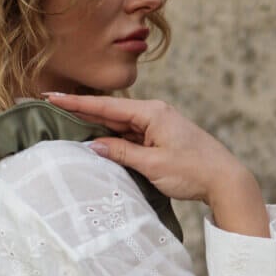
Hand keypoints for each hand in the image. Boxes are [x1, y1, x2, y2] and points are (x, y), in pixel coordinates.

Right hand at [43, 93, 270, 237]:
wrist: (225, 179)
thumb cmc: (192, 171)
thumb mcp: (152, 164)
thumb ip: (121, 153)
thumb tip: (94, 144)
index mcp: (152, 112)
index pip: (105, 106)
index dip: (76, 103)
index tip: (52, 96)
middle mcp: (154, 113)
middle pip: (110, 112)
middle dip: (81, 110)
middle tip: (51, 105)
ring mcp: (157, 125)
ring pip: (119, 125)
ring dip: (95, 126)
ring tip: (66, 122)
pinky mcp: (160, 138)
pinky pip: (130, 135)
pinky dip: (112, 138)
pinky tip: (96, 141)